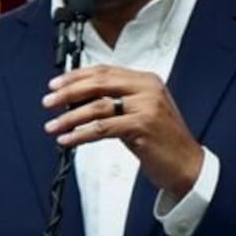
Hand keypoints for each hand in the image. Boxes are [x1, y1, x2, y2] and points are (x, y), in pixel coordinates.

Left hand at [44, 65, 202, 196]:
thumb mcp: (140, 113)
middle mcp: (147, 89)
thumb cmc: (162, 141)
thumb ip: (116, 102)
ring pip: (97, 107)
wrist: (188, 165)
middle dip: (68, 92)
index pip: (104, 70)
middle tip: (48, 101)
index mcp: (146, 80)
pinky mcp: (142, 127)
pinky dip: (81, 134)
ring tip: (53, 126)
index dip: (76, 76)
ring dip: (70, 117)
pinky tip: (68, 140)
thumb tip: (78, 101)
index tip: (56, 84)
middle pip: (98, 83)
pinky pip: (102, 129)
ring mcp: (146, 107)